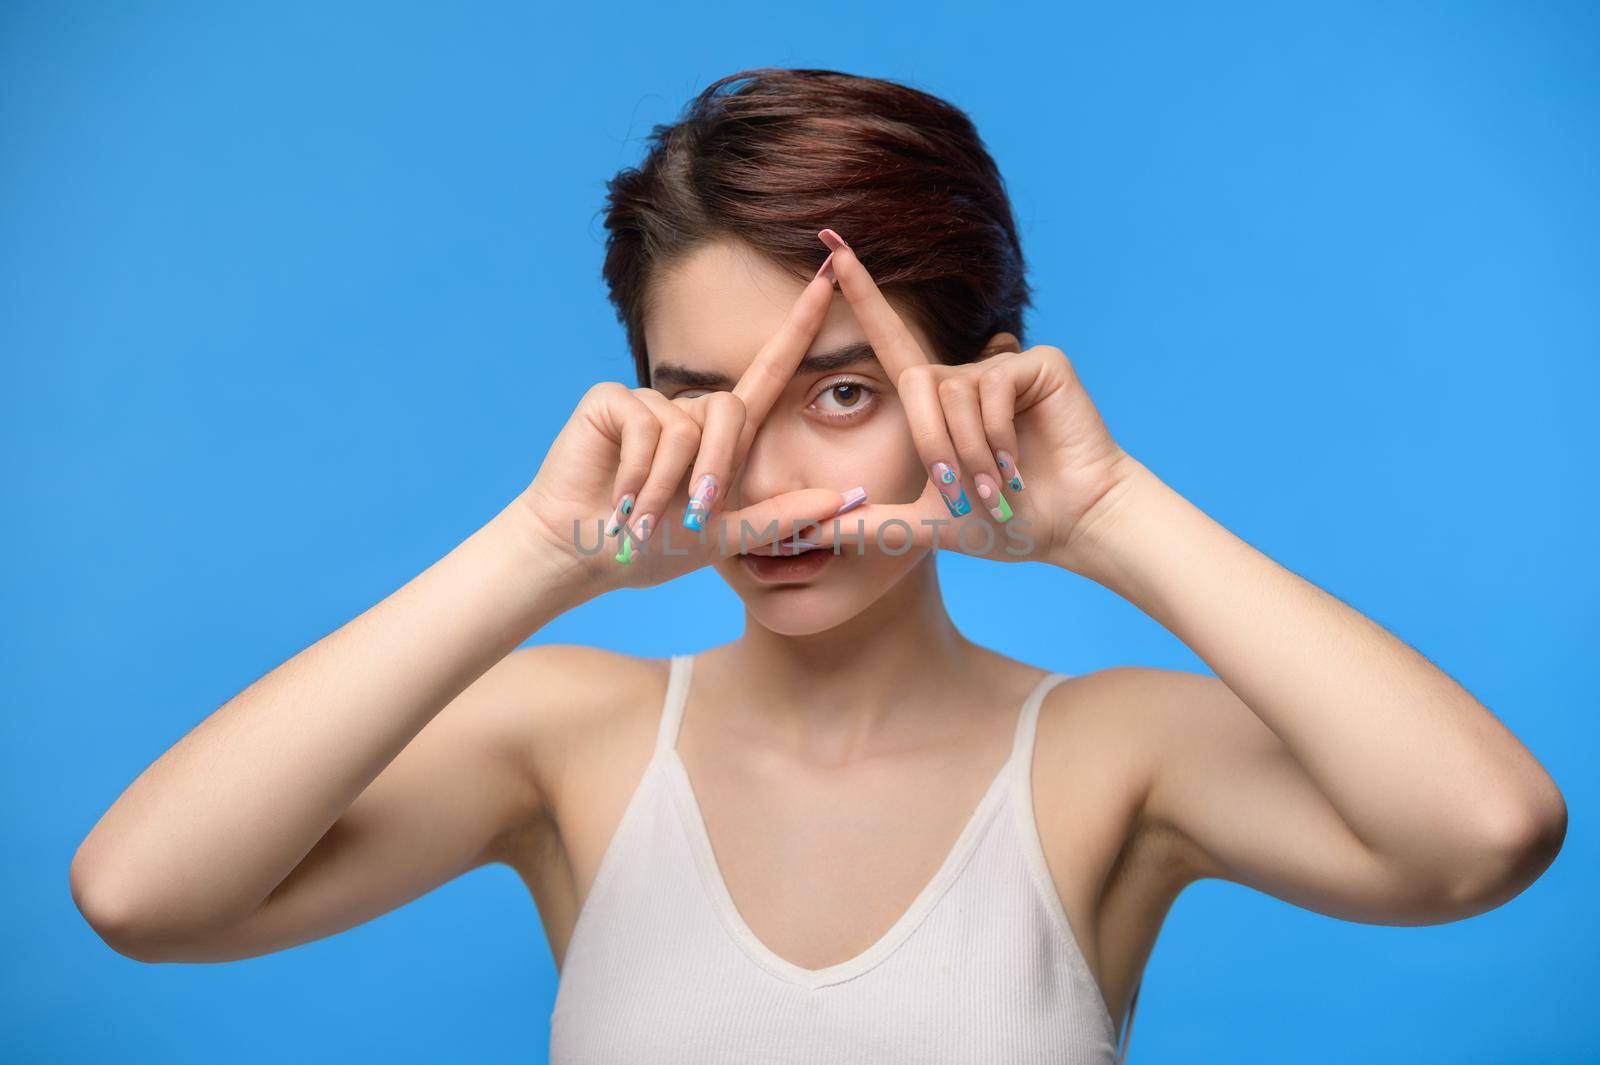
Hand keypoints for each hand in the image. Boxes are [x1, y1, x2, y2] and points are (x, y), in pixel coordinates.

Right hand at [509, 257, 856, 593]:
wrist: (585, 554)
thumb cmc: (653, 549)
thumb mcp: (725, 536)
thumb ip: (782, 516)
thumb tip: (847, 498)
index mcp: (723, 436)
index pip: (771, 372)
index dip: (799, 327)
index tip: (831, 275)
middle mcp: (690, 409)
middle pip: (731, 409)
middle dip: (715, 471)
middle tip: (687, 516)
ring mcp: (650, 401)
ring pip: (687, 426)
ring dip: (668, 482)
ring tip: (643, 517)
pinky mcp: (612, 399)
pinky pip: (646, 423)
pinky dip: (640, 470)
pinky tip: (622, 497)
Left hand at [807, 229, 1142, 571]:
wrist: (1070, 526)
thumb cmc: (1005, 525)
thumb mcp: (925, 524)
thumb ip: (866, 523)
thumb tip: (804, 532)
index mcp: (937, 403)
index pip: (887, 340)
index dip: (860, 292)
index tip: (829, 240)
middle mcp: (966, 375)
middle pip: (915, 381)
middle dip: (931, 445)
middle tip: (961, 493)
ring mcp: (1002, 364)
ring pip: (953, 391)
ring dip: (967, 449)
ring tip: (996, 486)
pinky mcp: (1038, 362)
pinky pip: (993, 386)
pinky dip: (996, 435)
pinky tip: (1016, 464)